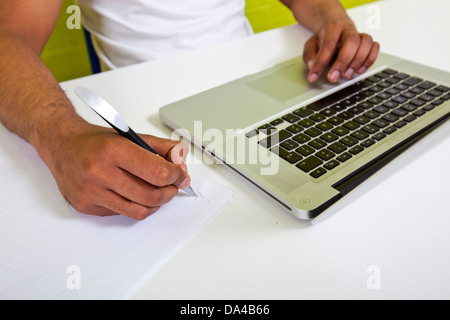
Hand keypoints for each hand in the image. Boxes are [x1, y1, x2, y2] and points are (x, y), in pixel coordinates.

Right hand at [45, 124, 190, 219]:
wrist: (62, 146)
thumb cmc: (97, 141)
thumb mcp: (131, 136)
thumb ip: (161, 148)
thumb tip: (181, 161)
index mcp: (113, 150)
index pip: (158, 172)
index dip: (176, 176)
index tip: (180, 175)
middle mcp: (99, 172)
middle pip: (151, 196)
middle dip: (170, 192)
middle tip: (174, 186)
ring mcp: (91, 192)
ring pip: (139, 211)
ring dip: (156, 203)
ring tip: (157, 192)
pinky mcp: (86, 206)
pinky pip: (122, 214)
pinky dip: (135, 206)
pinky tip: (133, 194)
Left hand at [303, 20, 379, 82]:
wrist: (337, 26)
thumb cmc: (325, 37)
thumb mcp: (311, 44)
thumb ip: (310, 55)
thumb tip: (313, 66)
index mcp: (333, 28)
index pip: (328, 44)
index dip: (321, 62)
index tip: (314, 76)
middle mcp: (348, 30)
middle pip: (352, 41)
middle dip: (343, 62)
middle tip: (334, 77)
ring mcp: (360, 35)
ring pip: (366, 43)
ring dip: (358, 62)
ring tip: (347, 75)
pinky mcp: (368, 42)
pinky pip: (375, 47)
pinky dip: (369, 60)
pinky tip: (359, 70)